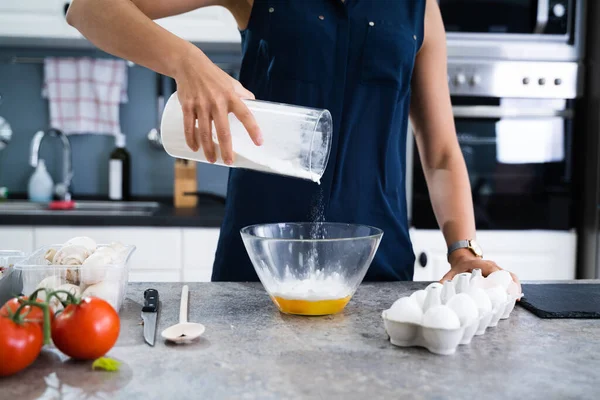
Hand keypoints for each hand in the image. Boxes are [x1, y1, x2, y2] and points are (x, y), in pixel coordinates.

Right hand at [173, 47, 261, 163]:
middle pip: (222, 130)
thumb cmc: (214, 76)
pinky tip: (195, 149)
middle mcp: (216, 102)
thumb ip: (243, 95)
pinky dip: (191, 140)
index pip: (245, 115)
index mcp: (230, 96)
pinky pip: (188, 126)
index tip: (259, 142)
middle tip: (229, 162)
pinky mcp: (187, 106)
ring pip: (204, 132)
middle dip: (226, 149)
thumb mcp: (232, 83)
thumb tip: (256, 105)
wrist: (189, 64)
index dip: (253, 129)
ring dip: (208, 149)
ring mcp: (200, 104)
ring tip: (212, 160)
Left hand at [439, 249, 521, 294]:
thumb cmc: (459, 266)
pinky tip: (514, 298)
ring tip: (515, 300)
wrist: (464, 257)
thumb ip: (446, 280)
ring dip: (515, 287)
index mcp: (482, 264)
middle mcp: (493, 266)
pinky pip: (510, 279)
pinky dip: (513, 287)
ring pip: (511, 277)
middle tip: (513, 300)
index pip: (495, 271)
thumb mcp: (452, 272)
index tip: (504, 292)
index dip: (501, 281)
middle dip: (511, 286)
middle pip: (507, 275)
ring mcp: (497, 270)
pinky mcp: (499, 274)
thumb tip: (439, 287)